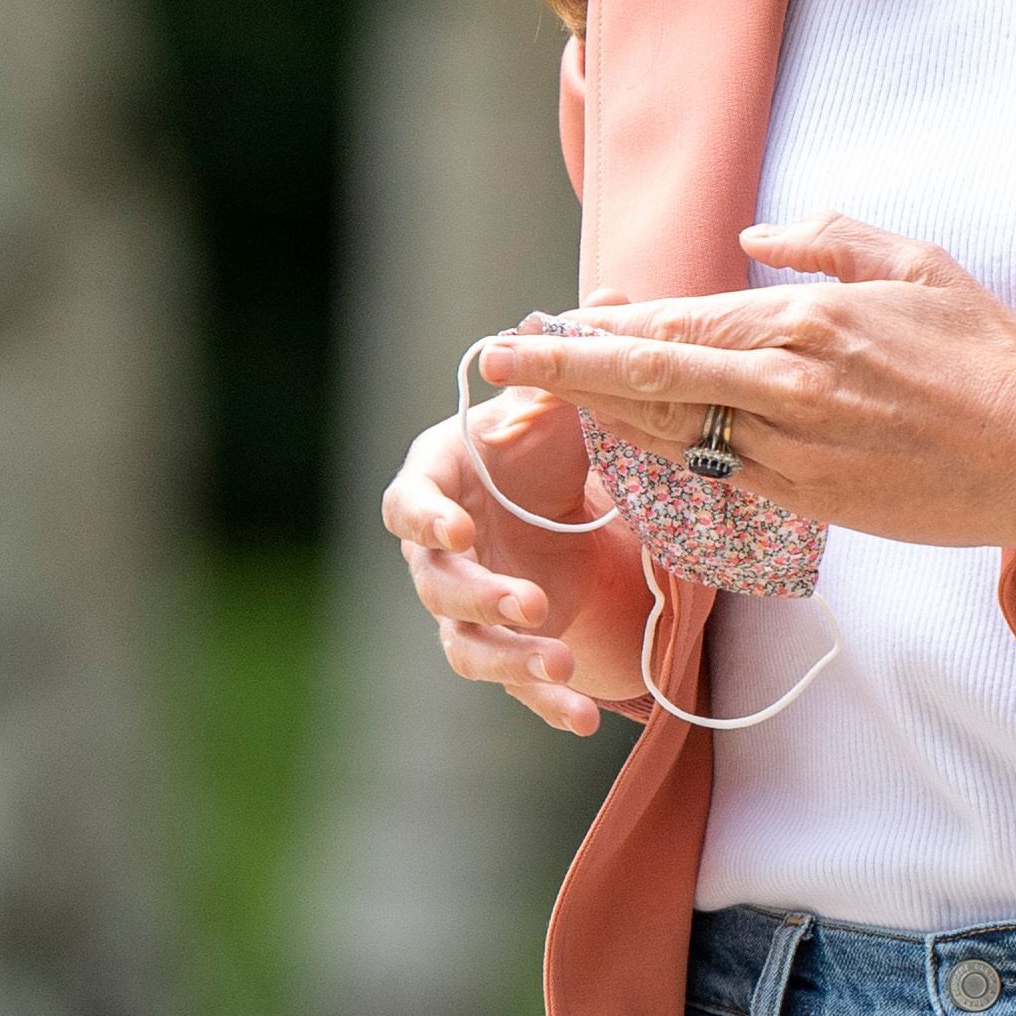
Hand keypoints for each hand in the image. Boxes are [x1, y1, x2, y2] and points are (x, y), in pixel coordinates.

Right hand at [380, 326, 648, 732]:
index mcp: (440, 481)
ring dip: (510, 658)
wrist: (565, 501)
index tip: (454, 531)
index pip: (407, 502)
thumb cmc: (548, 443)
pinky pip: (513, 683)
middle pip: (436, 584)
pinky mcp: (502, 646)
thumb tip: (608, 298)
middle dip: (479, 598)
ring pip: (466, 645)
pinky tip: (581, 718)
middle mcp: (440, 548)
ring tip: (561, 666)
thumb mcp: (568, 404)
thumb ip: (575, 362)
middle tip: (529, 605)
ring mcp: (466, 604)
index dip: (423, 519)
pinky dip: (544, 702)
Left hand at [474, 219, 1015, 551]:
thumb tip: (754, 240)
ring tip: (536, 403)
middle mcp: (785, 384)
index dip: (607, 321)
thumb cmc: (988, 355)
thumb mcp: (916, 264)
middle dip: (564, 368)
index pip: (679, 318)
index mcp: (807, 318)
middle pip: (648, 375)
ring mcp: (792, 450)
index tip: (553, 318)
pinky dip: (658, 462)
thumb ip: (828, 240)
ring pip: (667, 432)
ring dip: (596, 417)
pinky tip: (620, 449)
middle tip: (495, 362)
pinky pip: (711, 479)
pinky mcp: (808, 502)